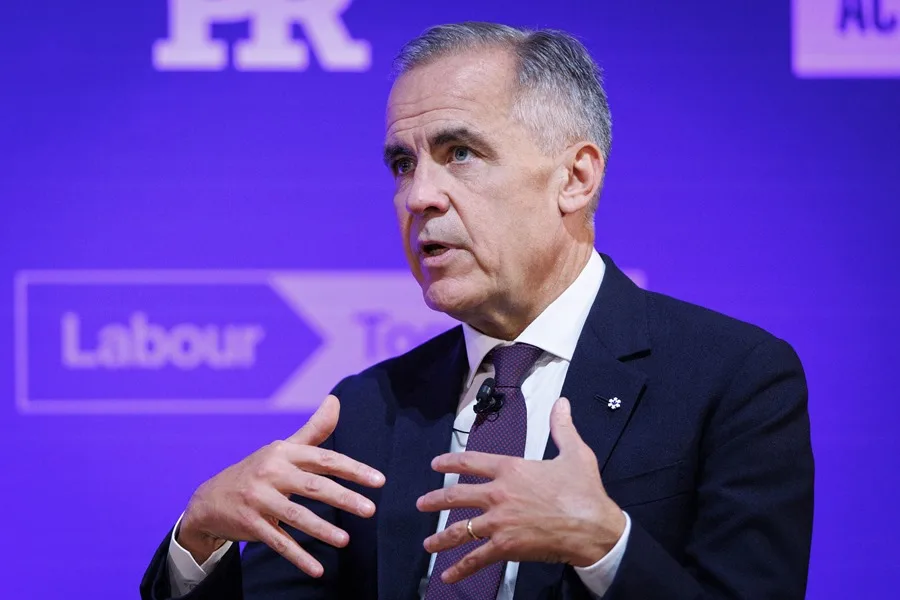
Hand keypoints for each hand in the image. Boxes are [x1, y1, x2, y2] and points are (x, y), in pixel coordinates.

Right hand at [177, 395, 384, 577]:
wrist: (209, 499)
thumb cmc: (258, 470)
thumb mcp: (282, 447)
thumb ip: (313, 430)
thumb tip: (335, 400)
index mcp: (284, 453)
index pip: (324, 459)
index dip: (353, 469)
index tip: (379, 481)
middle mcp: (271, 473)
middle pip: (313, 486)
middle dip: (344, 498)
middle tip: (370, 510)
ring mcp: (259, 500)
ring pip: (296, 516)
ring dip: (322, 529)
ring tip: (346, 540)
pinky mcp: (250, 525)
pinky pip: (278, 542)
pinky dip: (298, 556)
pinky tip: (318, 569)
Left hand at [416, 396, 625, 583]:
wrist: (592, 526)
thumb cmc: (584, 490)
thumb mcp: (575, 452)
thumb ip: (562, 427)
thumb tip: (561, 402)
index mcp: (511, 469)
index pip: (471, 461)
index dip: (450, 462)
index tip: (436, 464)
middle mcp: (498, 494)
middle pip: (456, 496)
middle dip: (434, 500)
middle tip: (421, 504)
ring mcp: (498, 522)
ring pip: (460, 529)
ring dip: (441, 538)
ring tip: (428, 544)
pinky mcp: (505, 547)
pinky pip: (476, 558)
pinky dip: (460, 568)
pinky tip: (447, 576)